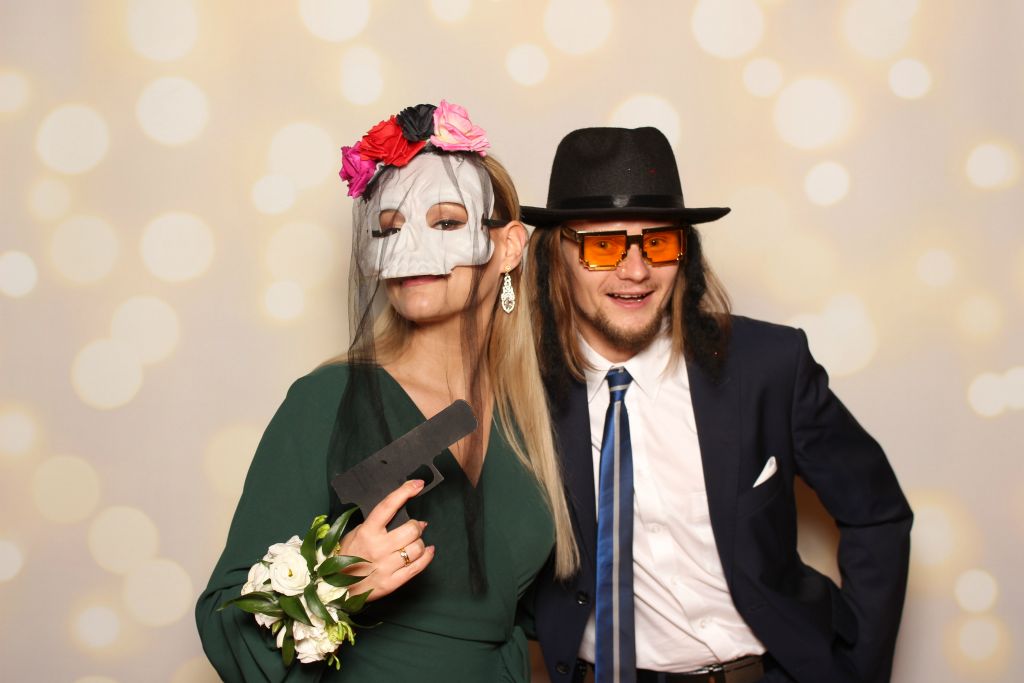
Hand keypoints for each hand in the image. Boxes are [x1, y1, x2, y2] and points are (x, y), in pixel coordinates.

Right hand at [335, 479, 434, 600]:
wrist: (334, 588)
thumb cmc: (346, 556)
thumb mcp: (355, 533)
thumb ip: (375, 524)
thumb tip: (400, 513)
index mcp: (367, 532)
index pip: (388, 506)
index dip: (405, 492)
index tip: (418, 484)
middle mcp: (378, 548)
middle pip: (411, 529)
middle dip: (417, 525)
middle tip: (416, 526)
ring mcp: (386, 566)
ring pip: (417, 548)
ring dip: (421, 542)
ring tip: (416, 542)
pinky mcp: (392, 583)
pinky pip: (417, 567)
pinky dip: (427, 556)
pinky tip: (428, 551)